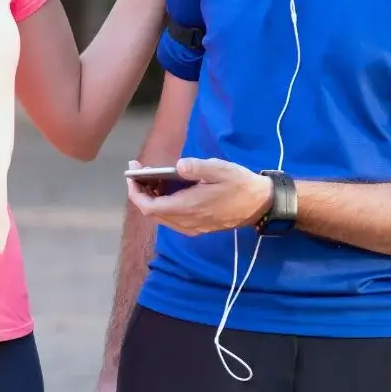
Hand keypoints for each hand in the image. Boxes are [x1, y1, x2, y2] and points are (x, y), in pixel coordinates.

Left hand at [127, 157, 273, 235]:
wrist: (259, 205)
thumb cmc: (239, 184)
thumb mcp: (220, 169)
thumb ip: (197, 167)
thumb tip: (178, 165)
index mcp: (188, 207)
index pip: (150, 207)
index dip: (135, 193)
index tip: (131, 174)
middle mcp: (186, 222)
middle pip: (152, 212)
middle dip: (140, 192)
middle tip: (137, 170)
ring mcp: (191, 226)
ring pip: (161, 216)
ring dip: (151, 198)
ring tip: (150, 176)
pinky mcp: (197, 226)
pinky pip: (171, 218)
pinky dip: (162, 203)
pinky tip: (166, 188)